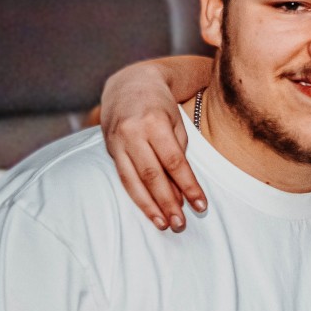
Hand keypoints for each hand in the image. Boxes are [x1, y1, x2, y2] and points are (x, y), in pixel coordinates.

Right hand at [101, 64, 204, 231]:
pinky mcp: (109, 149)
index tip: (201, 205)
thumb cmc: (161, 107)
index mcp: (154, 123)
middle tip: (181, 225)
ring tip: (166, 224)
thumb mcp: (176, 123)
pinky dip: (137, 197)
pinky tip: (149, 211)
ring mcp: (117, 141)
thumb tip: (182, 192)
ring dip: (150, 206)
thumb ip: (178, 155)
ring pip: (134, 180)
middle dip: (168, 202)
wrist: (128, 86)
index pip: (174, 162)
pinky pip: (123, 178)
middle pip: (152, 174)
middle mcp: (132, 132)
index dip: (188, 186)